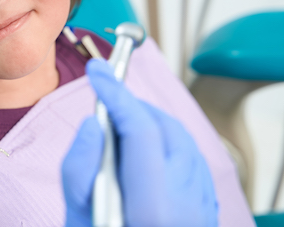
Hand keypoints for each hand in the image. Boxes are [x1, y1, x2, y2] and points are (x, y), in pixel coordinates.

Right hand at [62, 58, 217, 226]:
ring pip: (182, 141)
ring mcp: (202, 207)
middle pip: (166, 129)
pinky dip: (166, 144)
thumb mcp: (77, 219)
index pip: (140, 128)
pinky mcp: (206, 210)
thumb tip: (94, 122)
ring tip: (120, 126)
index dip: (116, 93)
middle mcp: (187, 203)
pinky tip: (144, 153)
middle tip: (105, 100)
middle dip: (134, 106)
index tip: (97, 71)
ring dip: (150, 122)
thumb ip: (80, 169)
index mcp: (153, 206)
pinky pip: (191, 161)